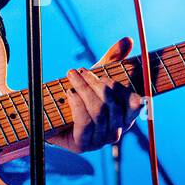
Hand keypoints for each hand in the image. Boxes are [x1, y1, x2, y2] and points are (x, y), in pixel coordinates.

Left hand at [46, 37, 144, 153]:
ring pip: (98, 112)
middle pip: (112, 104)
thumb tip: (127, 40)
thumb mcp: (95, 76)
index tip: (109, 78)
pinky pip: (85, 122)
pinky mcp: (83, 145)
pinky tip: (70, 92)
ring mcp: (100, 141)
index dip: (127, 92)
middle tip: (80, 71)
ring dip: (84, 90)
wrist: (49, 117)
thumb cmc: (78, 95)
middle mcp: (116, 131)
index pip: (134, 105)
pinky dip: (78, 104)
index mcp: (124, 116)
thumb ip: (112, 59)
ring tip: (72, 76)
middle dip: (95, 84)